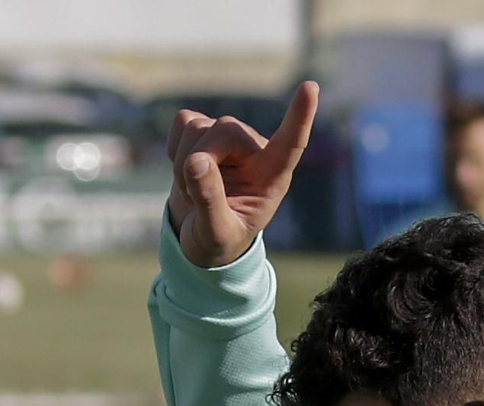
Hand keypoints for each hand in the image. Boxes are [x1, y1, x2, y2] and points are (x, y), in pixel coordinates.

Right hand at [165, 81, 317, 266]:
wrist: (198, 235)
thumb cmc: (218, 239)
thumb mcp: (215, 233)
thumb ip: (210, 201)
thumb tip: (197, 161)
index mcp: (272, 177)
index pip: (291, 143)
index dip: (300, 116)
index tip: (310, 88)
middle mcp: (254, 151)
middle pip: (225, 129)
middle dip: (198, 159)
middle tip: (194, 196)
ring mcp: (229, 139)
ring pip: (199, 126)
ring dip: (182, 161)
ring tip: (192, 189)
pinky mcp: (204, 131)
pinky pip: (183, 121)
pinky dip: (173, 147)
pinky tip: (184, 170)